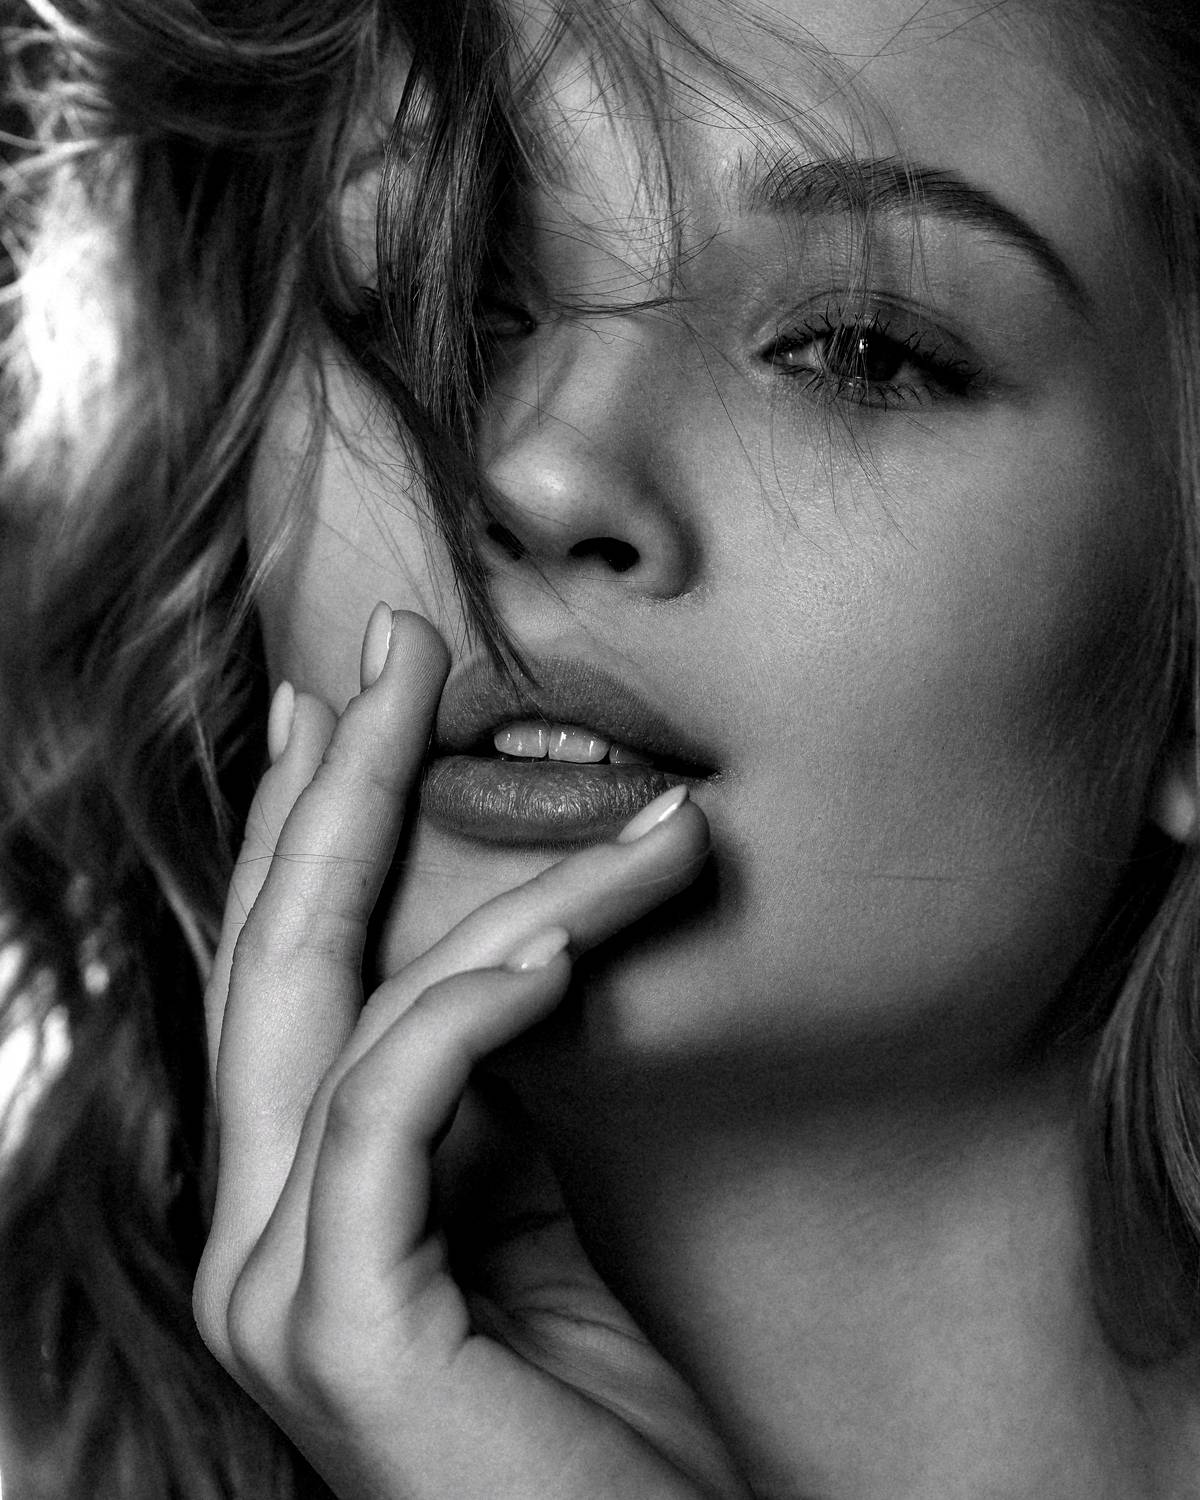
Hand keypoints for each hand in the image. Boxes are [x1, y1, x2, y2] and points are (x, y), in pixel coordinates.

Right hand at [194, 608, 749, 1499]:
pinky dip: (472, 1006)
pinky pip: (392, 1110)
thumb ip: (479, 1110)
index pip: (279, 975)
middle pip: (274, 958)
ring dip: (515, 894)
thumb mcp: (529, 1225)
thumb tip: (504, 958)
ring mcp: (274, 1290)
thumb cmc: (597, 1427)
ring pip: (362, 1013)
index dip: (299, 826)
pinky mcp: (342, 1333)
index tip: (342, 703)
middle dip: (335, 784)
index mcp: (289, 1204)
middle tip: (397, 648)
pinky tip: (559, 948)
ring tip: (646, 824)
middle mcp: (247, 1238)